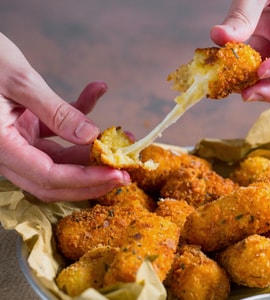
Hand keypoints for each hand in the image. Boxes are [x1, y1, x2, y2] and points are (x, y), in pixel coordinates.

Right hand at [0, 33, 129, 201]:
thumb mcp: (21, 82)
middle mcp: (9, 150)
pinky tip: (95, 92)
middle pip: (55, 180)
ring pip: (59, 160)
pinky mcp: (26, 127)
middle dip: (91, 180)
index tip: (116, 175)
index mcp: (1, 145)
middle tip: (123, 174)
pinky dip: (76, 117)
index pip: (48, 176)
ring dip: (90, 152)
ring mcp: (18, 140)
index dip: (85, 180)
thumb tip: (90, 136)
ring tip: (120, 137)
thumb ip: (56, 112)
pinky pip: (56, 132)